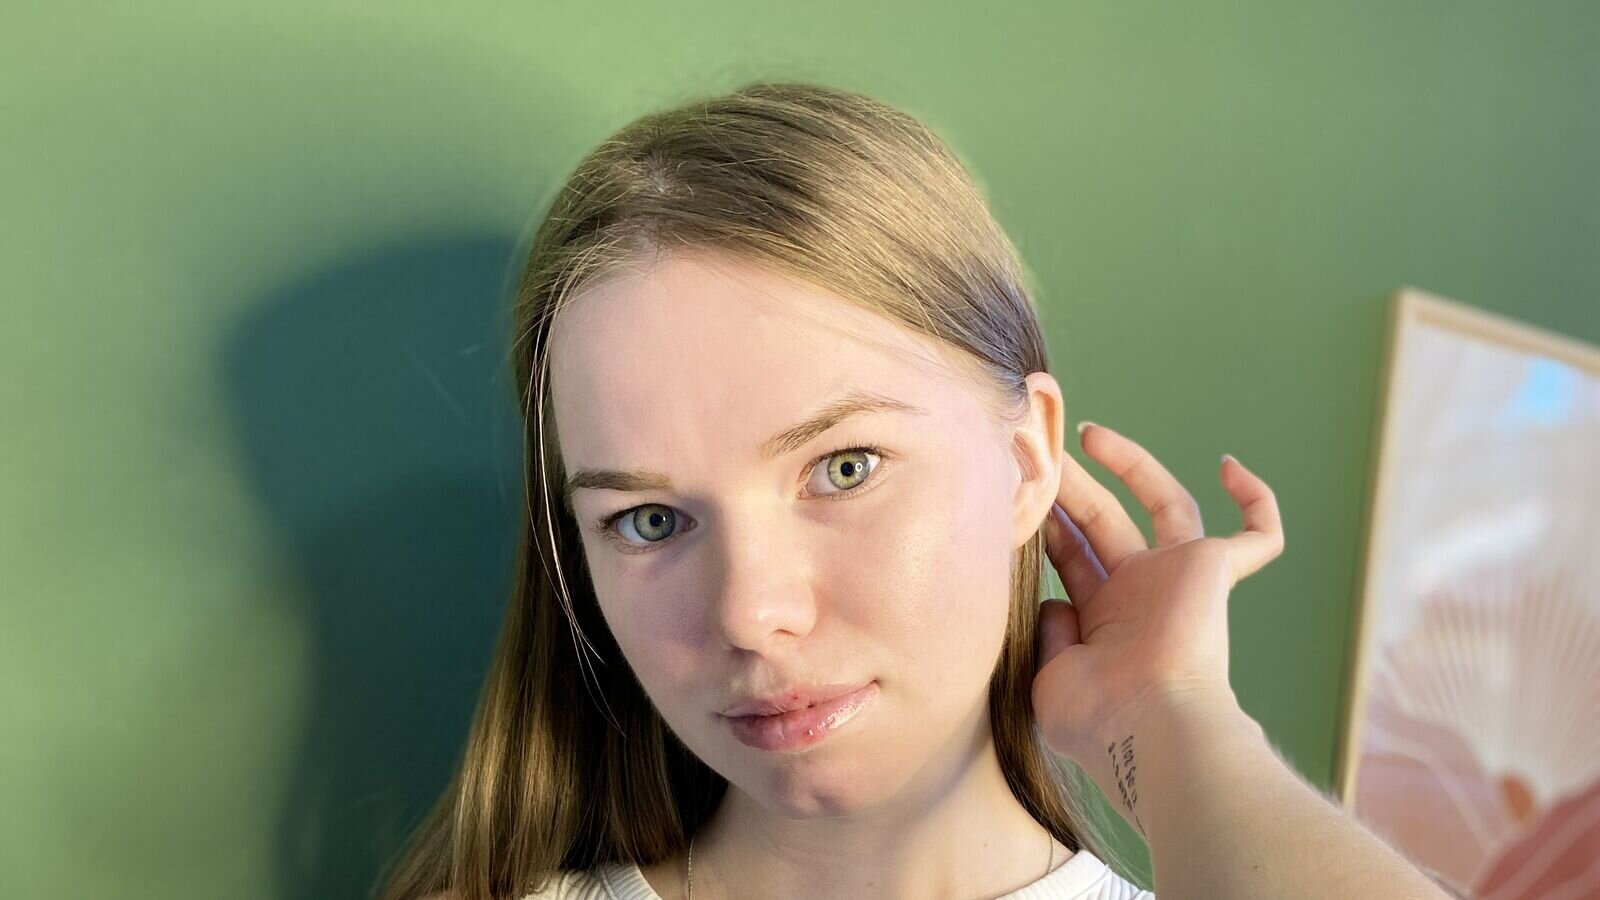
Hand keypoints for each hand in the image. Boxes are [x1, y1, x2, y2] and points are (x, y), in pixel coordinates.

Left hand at [1030, 422, 1284, 770]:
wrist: (1148, 726)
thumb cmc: (1098, 717)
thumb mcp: (1051, 675)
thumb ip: (1051, 632)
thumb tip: (1052, 602)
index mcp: (1106, 622)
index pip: (1076, 557)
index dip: (1050, 524)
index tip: (1018, 493)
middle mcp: (1145, 595)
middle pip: (1107, 521)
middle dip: (1074, 488)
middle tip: (1041, 454)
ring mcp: (1181, 580)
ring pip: (1165, 505)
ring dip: (1129, 466)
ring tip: (1086, 434)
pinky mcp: (1217, 570)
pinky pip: (1260, 536)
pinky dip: (1257, 501)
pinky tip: (1232, 466)